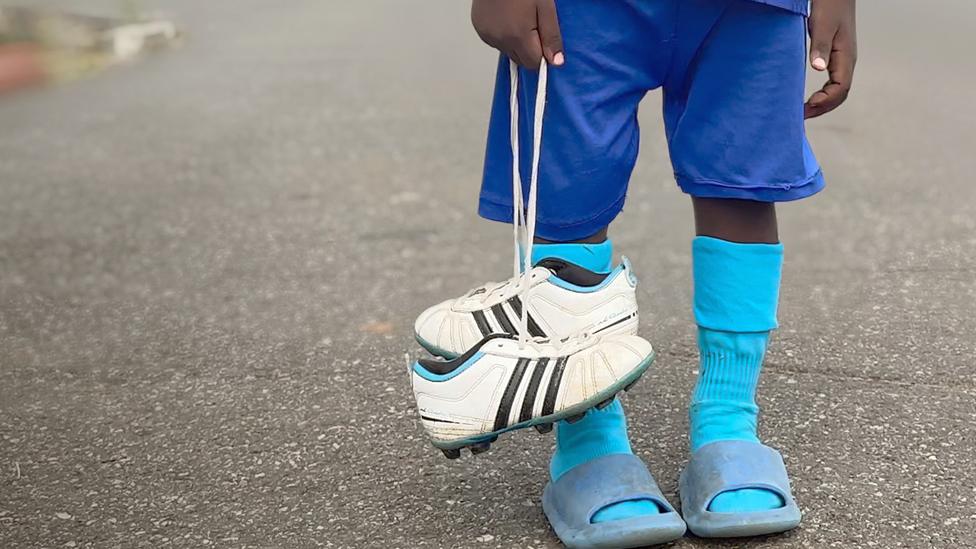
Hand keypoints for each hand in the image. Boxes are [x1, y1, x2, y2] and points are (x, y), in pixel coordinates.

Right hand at [471, 0, 563, 68]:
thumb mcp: (545, 6)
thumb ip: (551, 35)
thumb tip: (556, 62)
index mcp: (517, 36)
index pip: (533, 64)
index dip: (542, 55)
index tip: (544, 39)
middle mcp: (500, 40)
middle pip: (520, 60)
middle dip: (529, 50)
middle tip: (533, 25)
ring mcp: (487, 35)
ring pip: (508, 52)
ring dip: (515, 43)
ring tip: (518, 19)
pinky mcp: (480, 29)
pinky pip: (496, 42)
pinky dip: (503, 36)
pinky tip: (506, 18)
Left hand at [805, 0, 856, 117]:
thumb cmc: (829, 5)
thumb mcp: (822, 25)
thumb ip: (820, 46)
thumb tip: (818, 68)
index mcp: (846, 57)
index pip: (840, 89)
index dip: (824, 101)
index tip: (806, 106)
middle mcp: (847, 61)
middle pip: (840, 94)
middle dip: (822, 108)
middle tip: (800, 117)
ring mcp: (843, 60)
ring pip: (837, 90)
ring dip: (823, 104)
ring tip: (804, 112)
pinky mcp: (836, 57)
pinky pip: (833, 83)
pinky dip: (823, 94)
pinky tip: (810, 98)